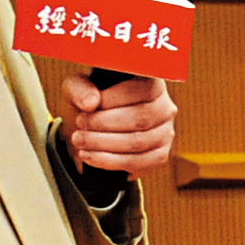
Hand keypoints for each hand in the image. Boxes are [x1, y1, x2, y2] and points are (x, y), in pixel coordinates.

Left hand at [62, 72, 177, 172]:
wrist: (97, 129)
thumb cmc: (91, 103)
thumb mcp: (79, 89)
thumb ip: (80, 89)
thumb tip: (91, 103)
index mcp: (151, 82)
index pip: (141, 90)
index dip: (112, 100)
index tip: (87, 108)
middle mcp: (165, 106)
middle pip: (140, 118)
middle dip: (103, 124)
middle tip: (80, 126)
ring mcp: (165, 133)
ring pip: (138, 142)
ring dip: (103, 144)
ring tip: (80, 141)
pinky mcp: (160, 155)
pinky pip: (139, 162)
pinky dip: (110, 161)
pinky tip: (90, 156)